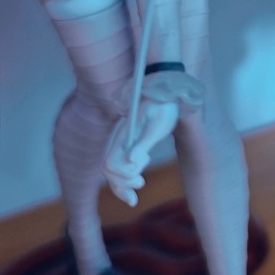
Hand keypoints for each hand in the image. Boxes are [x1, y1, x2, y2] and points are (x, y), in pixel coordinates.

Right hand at [102, 69, 203, 207]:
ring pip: (113, 171)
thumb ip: (144, 142)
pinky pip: (122, 165)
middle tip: (141, 183)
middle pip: (108, 170)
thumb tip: (131, 160)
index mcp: (125, 136)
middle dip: (121, 184)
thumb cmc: (164, 105)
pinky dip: (125, 180)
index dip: (122, 176)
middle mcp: (121, 141)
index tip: (140, 178)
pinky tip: (136, 185)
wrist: (166, 88)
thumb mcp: (159, 124)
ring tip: (139, 186)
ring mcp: (124, 143)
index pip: (110, 164)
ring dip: (122, 185)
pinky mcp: (131, 143)